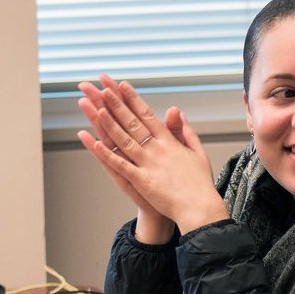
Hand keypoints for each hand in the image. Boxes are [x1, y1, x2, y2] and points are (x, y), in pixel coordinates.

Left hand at [75, 75, 226, 237]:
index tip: (122, 85)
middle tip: (101, 88)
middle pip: (132, 122)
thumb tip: (177, 112)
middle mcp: (157, 149)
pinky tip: (94, 143)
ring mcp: (148, 164)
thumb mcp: (197, 152)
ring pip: (124, 139)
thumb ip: (185, 131)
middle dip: (116, 104)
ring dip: (109, 123)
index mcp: (169, 141)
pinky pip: (121, 165)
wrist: (200, 208)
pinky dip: (107, 154)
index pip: (147, 114)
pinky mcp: (142, 181)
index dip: (133, 99)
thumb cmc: (199, 183)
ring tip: (95, 107)